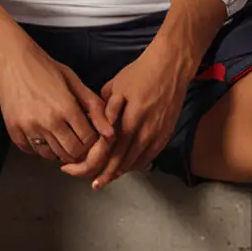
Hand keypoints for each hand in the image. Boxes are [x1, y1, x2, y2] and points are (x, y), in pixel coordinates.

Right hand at [0, 40, 113, 165]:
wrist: (14, 61)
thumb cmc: (46, 69)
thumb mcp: (74, 82)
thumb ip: (94, 106)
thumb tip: (110, 132)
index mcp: (66, 108)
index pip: (88, 140)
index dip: (92, 140)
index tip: (88, 134)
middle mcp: (48, 121)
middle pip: (71, 152)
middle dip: (78, 149)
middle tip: (75, 140)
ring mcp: (29, 127)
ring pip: (51, 155)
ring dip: (58, 150)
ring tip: (59, 138)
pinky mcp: (14, 130)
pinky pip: (31, 151)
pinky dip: (39, 148)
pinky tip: (42, 136)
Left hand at [74, 45, 192, 189]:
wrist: (171, 67)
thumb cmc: (140, 74)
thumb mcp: (115, 87)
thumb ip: (104, 109)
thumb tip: (94, 126)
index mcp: (128, 120)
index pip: (108, 151)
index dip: (94, 164)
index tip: (80, 172)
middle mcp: (143, 132)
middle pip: (121, 162)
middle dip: (104, 174)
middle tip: (93, 183)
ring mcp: (157, 135)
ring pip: (135, 162)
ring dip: (119, 172)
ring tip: (106, 179)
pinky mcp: (166, 134)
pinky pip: (149, 156)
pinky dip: (136, 164)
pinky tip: (127, 168)